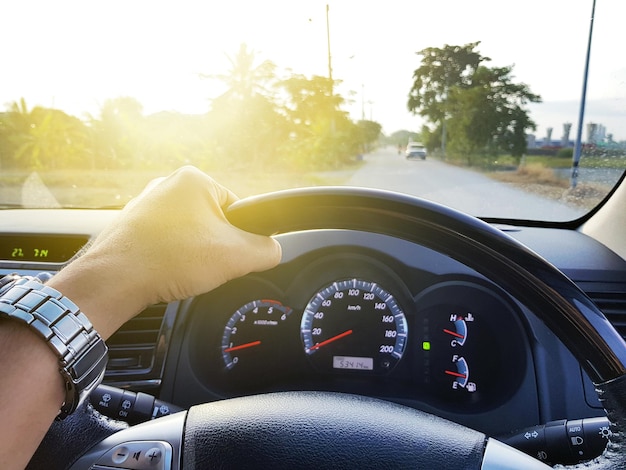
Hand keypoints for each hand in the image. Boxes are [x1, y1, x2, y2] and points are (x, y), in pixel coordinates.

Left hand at [47, 166, 280, 337]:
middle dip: (213, 247)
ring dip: (191, 254)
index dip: (239, 237)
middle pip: (213, 222)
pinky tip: (165, 271)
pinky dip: (170, 258)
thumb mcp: (237, 256)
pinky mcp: (131, 225)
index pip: (238, 209)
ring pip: (188, 234)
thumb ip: (268, 250)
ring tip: (181, 269)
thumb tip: (273, 250)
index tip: (227, 255)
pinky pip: (165, 242)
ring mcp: (145, 204)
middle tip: (204, 266)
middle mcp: (167, 184)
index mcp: (194, 179)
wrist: (113, 280)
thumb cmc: (169, 260)